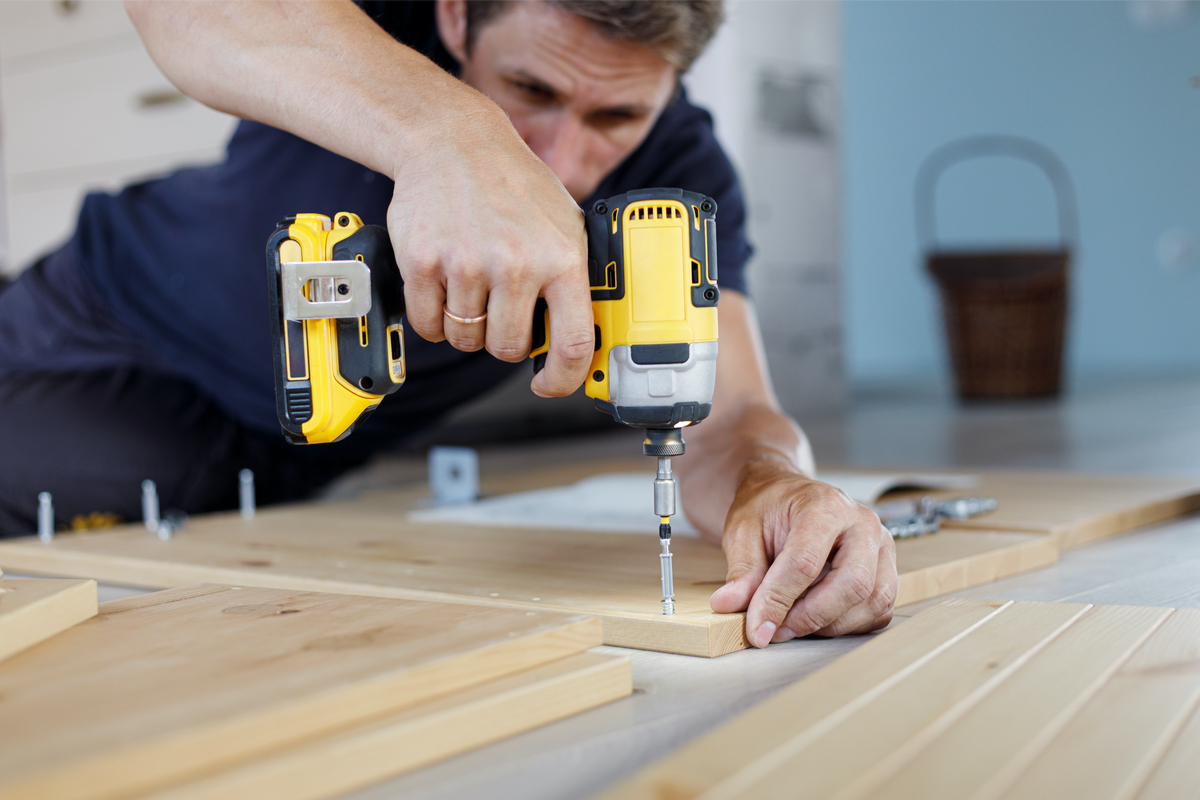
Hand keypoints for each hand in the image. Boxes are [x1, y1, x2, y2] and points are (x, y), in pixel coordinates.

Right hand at [386, 98, 593, 396]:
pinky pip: (427, 325)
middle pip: (505, 349)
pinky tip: (443, 285)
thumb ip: (572, 279)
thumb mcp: (565, 224)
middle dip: (502, 338)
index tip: (548, 384)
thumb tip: (583, 338)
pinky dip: (432, 317)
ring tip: (472, 286)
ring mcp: (467, 264)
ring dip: (466, 326)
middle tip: (500, 308)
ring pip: (464, 339)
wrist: (454, 142)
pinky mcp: (423, 262)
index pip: (572, 343)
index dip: (562, 378)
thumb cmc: (513, 185)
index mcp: (562, 258)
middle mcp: (517, 264)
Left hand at [709, 459, 897, 646]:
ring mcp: (880, 546)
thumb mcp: (743, 532)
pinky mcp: (886, 569)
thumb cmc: (769, 510)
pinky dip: (848, 625)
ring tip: (793, 621)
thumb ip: (742, 571)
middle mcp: (862, 523)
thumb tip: (729, 606)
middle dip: (811, 617)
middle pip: (852, 584)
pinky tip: (816, 617)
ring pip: (872, 601)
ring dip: (830, 624)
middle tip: (777, 630)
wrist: (786, 497)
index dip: (778, 601)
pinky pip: (878, 610)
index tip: (757, 627)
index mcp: (824, 505)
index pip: (806, 562)